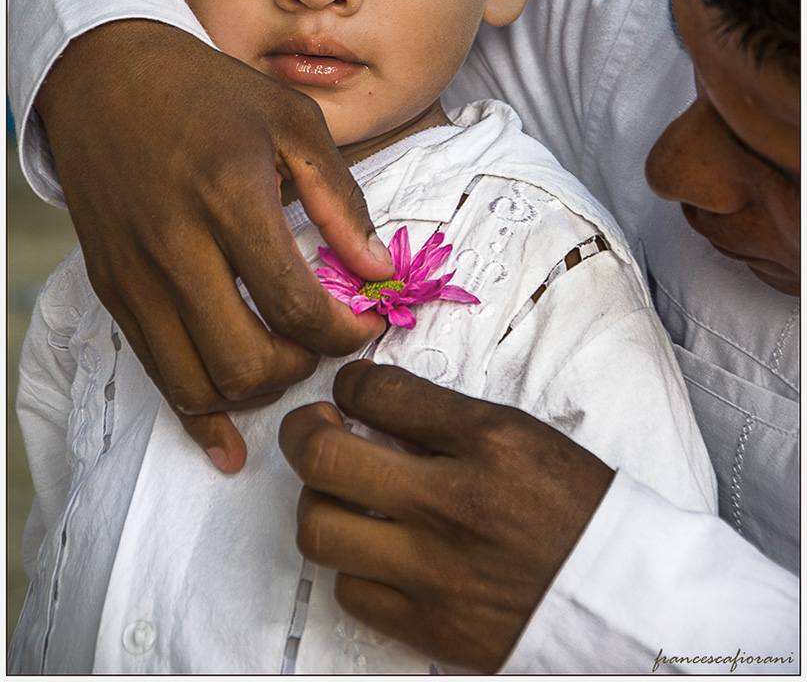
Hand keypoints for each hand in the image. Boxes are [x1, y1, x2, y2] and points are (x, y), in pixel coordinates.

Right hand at [35, 21, 389, 471]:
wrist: (106, 78)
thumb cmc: (211, 93)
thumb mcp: (293, 121)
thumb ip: (341, 200)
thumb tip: (377, 270)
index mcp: (230, 195)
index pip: (295, 303)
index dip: (345, 332)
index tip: (368, 323)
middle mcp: (175, 244)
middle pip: (245, 360)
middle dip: (301, 369)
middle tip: (324, 341)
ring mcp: (136, 274)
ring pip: (197, 384)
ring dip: (254, 392)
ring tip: (284, 360)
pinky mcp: (112, 290)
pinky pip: (155, 375)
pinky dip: (197, 412)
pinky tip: (228, 431)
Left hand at [280, 360, 613, 671]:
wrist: (626, 594)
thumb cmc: (577, 508)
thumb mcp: (522, 436)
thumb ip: (446, 420)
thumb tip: (374, 405)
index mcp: (486, 440)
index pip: (378, 392)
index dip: (348, 383)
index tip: (348, 391)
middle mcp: (454, 502)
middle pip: (325, 459)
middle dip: (302, 433)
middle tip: (312, 431)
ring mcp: (437, 570)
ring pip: (319, 529)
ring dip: (317, 503)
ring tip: (336, 495)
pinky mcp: (432, 627)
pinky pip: (350, 591)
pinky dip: (350, 566)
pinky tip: (372, 551)